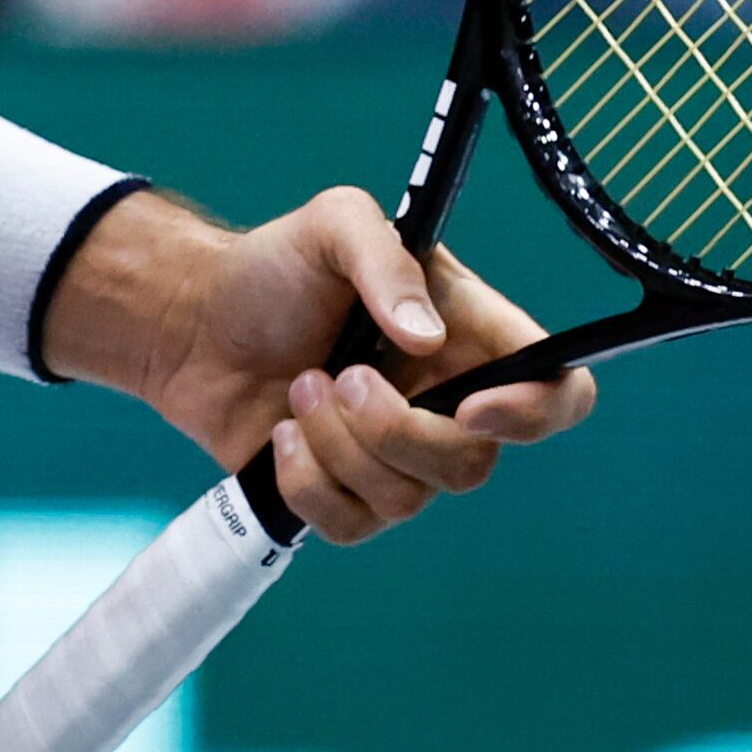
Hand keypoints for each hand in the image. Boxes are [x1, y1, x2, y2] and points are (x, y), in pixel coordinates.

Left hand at [125, 189, 593, 543]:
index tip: (473, 406)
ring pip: (408, 498)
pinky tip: (281, 433)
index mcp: (471, 336)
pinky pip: (351, 526)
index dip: (538, 410)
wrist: (193, 320)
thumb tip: (427, 337)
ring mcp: (397, 458)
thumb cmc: (274, 266)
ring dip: (337, 444)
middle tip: (338, 374)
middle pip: (473, 462)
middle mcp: (447, 404)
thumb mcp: (332, 224)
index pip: (557, 389)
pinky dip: (308, 483)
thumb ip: (385, 259)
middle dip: (396, 430)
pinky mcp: (346, 496)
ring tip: (299, 387)